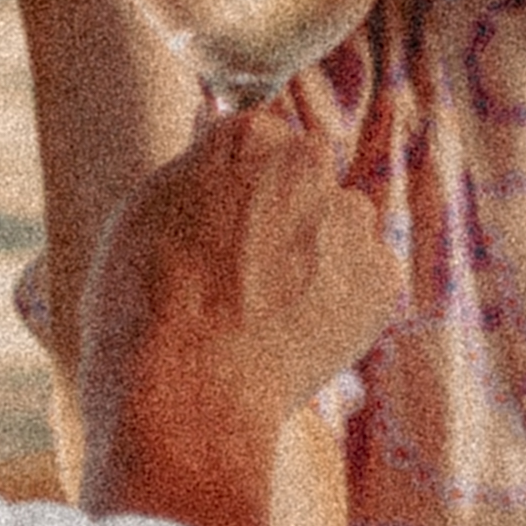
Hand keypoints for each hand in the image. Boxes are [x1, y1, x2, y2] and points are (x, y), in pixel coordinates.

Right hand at [74, 118, 394, 525]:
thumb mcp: (145, 213)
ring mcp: (351, 219)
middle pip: (304, 180)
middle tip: (245, 277)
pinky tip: (298, 335)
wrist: (186, 390)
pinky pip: (369, 279)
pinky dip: (346, 303)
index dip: (235, 193)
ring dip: (320, 256)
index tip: (218, 232)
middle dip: (285, 215)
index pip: (256, 141)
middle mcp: (308, 162)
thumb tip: (220, 156)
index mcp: (246, 136)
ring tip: (268, 315)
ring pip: (342, 227)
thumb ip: (198, 175)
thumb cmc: (143, 307)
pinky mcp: (382, 278)